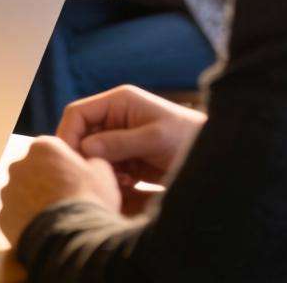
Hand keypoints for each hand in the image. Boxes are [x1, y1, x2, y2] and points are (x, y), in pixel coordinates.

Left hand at [0, 136, 121, 245]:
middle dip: (45, 182)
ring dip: (34, 202)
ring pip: (21, 193)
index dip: (64, 166)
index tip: (75, 180)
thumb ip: (92, 162)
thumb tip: (90, 164)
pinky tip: (43, 231)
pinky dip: (26, 221)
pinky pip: (16, 215)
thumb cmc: (90, 201)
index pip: (51, 151)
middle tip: (65, 200)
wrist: (72, 239)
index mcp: (43, 148)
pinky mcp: (3, 215)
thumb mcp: (103, 174)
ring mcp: (8, 190)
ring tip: (55, 219)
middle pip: (33, 170)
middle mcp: (19, 164)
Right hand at [57, 85, 206, 187]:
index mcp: (118, 102)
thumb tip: (85, 148)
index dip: (69, 134)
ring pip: (92, 154)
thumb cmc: (189, 139)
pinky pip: (106, 166)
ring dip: (100, 168)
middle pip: (82, 135)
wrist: (217, 157)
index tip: (70, 160)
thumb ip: (119, 142)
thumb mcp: (155, 138)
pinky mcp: (128, 156)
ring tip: (121, 181)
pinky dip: (111, 177)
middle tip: (99, 175)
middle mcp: (115, 117)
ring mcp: (120, 137)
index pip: (78, 113)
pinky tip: (128, 184)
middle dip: (87, 156)